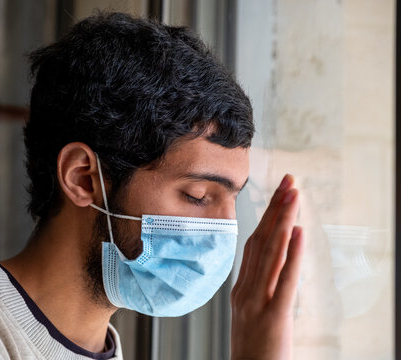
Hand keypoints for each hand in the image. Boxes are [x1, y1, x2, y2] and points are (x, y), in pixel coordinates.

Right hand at [230, 174, 303, 359]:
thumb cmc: (252, 352)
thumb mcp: (249, 315)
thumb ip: (256, 289)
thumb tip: (273, 264)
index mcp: (241, 289)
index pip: (254, 244)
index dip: (267, 217)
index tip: (278, 195)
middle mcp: (245, 290)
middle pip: (261, 241)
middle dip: (275, 208)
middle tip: (288, 181)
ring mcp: (256, 302)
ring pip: (271, 254)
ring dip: (283, 221)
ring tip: (293, 195)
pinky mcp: (273, 317)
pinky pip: (284, 281)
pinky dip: (292, 254)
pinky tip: (298, 233)